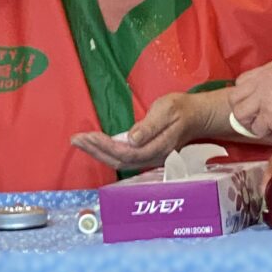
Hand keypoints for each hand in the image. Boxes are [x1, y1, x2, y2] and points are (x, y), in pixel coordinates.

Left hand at [71, 93, 205, 170]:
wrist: (196, 116)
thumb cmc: (181, 109)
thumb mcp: (167, 110)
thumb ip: (150, 126)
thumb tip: (132, 139)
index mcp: (157, 147)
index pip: (127, 152)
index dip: (105, 146)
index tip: (88, 136)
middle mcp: (152, 157)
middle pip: (119, 160)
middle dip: (95, 150)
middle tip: (76, 139)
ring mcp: (149, 158)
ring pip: (119, 161)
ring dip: (97, 152)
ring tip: (79, 142)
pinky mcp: (145, 154)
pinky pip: (122, 157)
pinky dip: (105, 152)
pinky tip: (94, 146)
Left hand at [229, 60, 271, 136]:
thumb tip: (268, 98)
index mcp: (270, 69)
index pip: (241, 81)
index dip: (245, 96)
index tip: (252, 105)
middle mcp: (263, 81)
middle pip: (234, 97)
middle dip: (242, 111)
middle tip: (255, 119)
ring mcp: (264, 97)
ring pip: (240, 114)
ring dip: (251, 124)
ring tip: (267, 127)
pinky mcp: (269, 115)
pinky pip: (257, 129)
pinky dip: (268, 134)